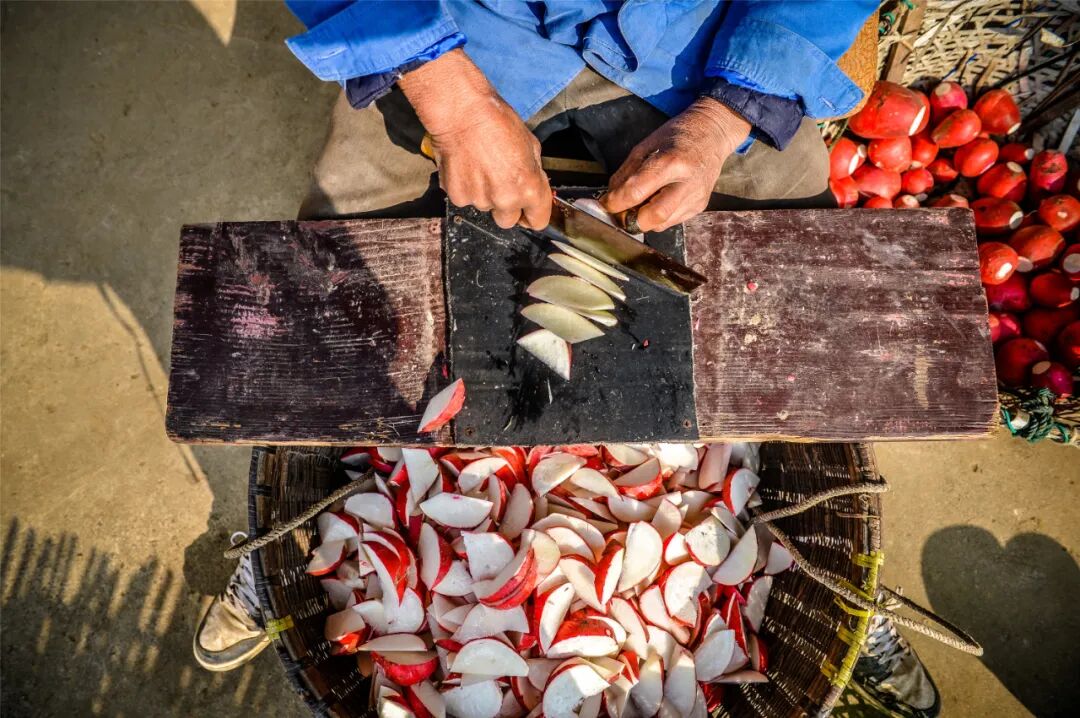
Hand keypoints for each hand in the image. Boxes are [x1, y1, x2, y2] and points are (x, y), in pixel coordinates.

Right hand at [399, 50, 550, 228]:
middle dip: (507, 207)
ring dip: (485, 195)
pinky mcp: (458, 196)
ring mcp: (480, 200)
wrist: (462, 113)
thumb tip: (533, 184)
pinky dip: (466, 188)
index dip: (533, 214)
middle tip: (501, 184)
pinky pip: (465, 200)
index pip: (538, 222)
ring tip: (481, 167)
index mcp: (529, 189)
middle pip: (509, 221)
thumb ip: (533, 173)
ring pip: (486, 208)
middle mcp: (506, 200)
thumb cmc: (498, 122)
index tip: (528, 210)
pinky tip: (466, 167)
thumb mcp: (531, 145)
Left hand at [602, 97, 749, 231]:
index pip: (636, 192)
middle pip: (653, 217)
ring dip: (644, 219)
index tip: (606, 203)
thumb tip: (610, 198)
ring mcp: (695, 197)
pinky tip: (658, 199)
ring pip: (661, 224)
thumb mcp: (644, 146)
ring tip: (641, 202)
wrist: (712, 134)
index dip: (615, 202)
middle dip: (631, 219)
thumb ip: (625, 174)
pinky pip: (671, 221)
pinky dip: (658, 216)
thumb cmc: (676, 136)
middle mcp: (686, 183)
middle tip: (621, 211)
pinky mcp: (699, 206)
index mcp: (670, 162)